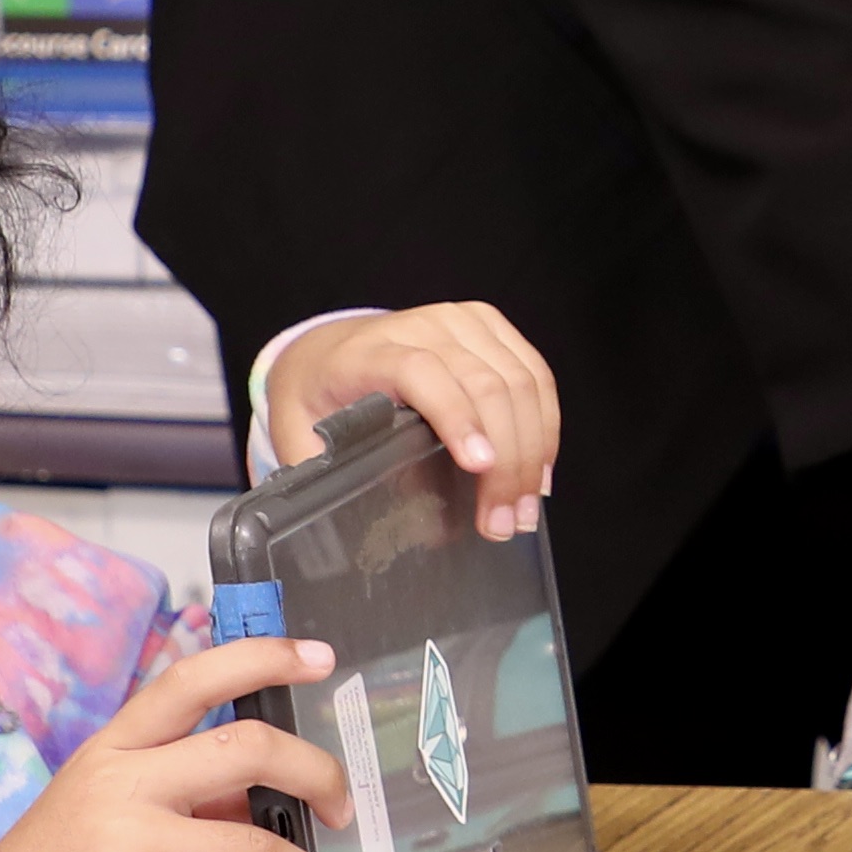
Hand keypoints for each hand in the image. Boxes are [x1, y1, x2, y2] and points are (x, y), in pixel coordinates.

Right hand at [0, 638, 359, 851]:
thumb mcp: (103, 822)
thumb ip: (176, 800)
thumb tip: (259, 801)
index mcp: (112, 751)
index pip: (191, 678)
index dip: (262, 657)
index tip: (319, 658)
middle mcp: (119, 782)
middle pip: (246, 747)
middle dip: (318, 774)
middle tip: (345, 809)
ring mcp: (124, 838)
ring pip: (256, 844)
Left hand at [262, 302, 560, 536]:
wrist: (328, 351)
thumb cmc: (319, 400)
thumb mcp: (306, 440)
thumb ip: (343, 480)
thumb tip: (416, 530)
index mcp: (366, 352)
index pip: (420, 372)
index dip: (456, 416)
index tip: (478, 466)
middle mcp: (419, 326)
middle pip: (483, 383)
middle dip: (506, 460)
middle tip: (505, 522)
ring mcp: (461, 322)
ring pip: (520, 380)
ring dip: (533, 451)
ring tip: (525, 509)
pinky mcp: (490, 328)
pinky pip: (535, 374)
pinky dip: (545, 425)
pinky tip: (539, 469)